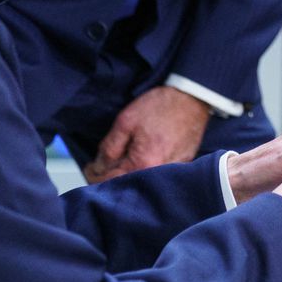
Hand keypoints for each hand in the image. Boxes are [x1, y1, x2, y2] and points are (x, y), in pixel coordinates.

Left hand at [84, 86, 211, 182]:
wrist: (192, 97)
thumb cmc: (161, 106)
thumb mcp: (126, 121)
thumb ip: (109, 147)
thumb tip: (98, 166)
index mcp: (142, 164)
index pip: (110, 180)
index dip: (94, 175)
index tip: (89, 168)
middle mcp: (158, 173)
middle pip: (126, 184)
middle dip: (110, 177)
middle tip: (100, 166)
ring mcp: (172, 171)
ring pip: (142, 180)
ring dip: (128, 174)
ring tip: (120, 161)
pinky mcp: (182, 165)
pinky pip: (158, 174)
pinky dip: (146, 169)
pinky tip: (141, 157)